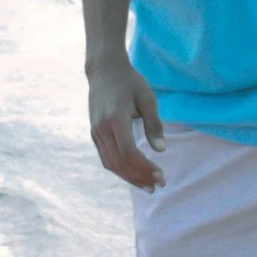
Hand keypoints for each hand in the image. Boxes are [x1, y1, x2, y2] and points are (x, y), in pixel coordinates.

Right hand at [88, 51, 164, 189]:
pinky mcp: (95, 134)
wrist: (104, 70)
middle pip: (119, 163)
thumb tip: (161, 150)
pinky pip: (106, 158)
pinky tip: (135, 174)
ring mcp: (95, 133)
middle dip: (139, 177)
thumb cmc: (129, 82)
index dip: (144, 167)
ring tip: (148, 186)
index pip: (128, 152)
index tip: (161, 175)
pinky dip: (121, 170)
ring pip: (111, 164)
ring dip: (130, 177)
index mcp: (115, 118)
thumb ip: (153, 124)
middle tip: (158, 185)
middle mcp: (101, 129)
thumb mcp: (147, 98)